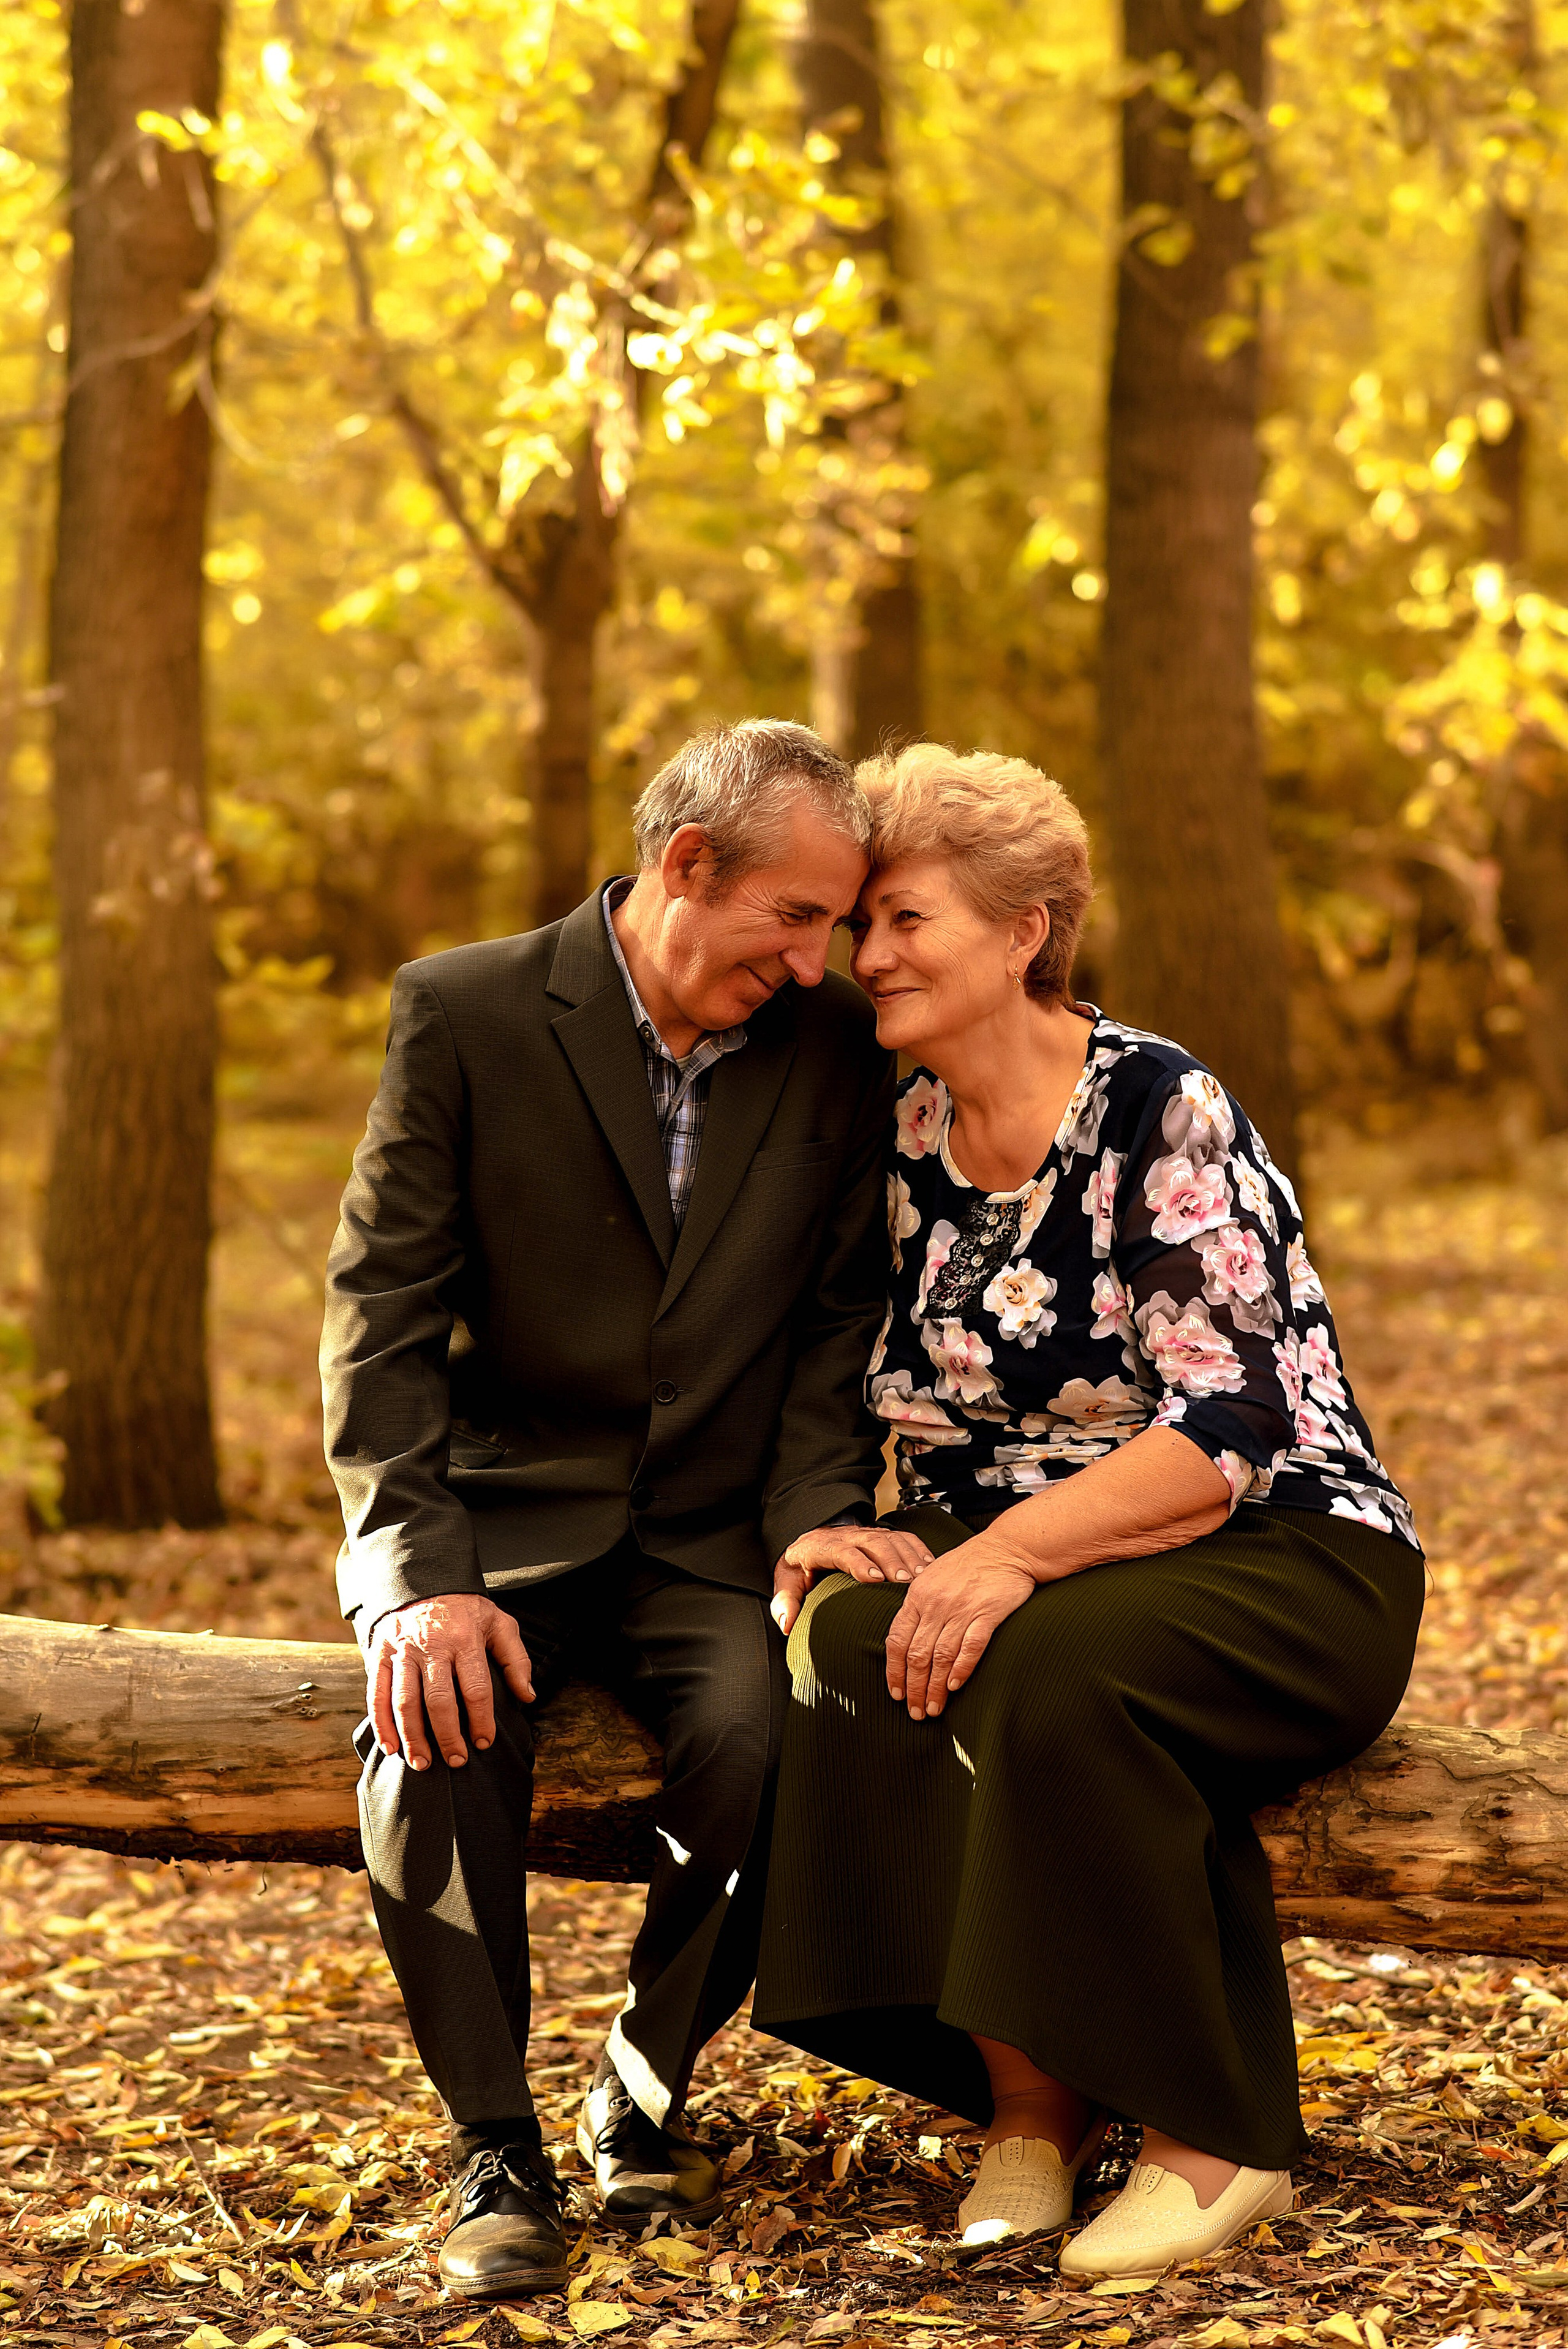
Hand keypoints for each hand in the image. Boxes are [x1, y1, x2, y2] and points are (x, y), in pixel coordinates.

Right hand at [367, 1594, 534, 1770]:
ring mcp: (402, 1652)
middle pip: (438, 1700)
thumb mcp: (499, 1623)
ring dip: (413, 1737)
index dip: (480, 1720)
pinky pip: (376, 1694)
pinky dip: (381, 1724)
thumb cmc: (466, 1611)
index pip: (475, 1688)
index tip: (484, 1743)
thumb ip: (516, 1659)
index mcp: (465, 1639)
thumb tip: (527, 1696)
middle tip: (457, 1761)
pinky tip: (391, 1747)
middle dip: (447, 1736)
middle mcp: (432, 1647)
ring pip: (405, 1701)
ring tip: (423, 1764)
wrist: (423, 1582)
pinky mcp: (380, 1655)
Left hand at [770, 1522, 936, 1634]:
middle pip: (872, 1542)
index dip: (859, 1562)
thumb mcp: (788, 1581)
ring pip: (892, 1539)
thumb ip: (785, 1601)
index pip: (841, 1550)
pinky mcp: (883, 1536)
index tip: (875, 1578)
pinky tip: (930, 1568)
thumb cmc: (802, 1567)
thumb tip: (786, 1623)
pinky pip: (905, 1538)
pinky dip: (918, 1551)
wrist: (812, 1540)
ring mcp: (867, 1534)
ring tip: (922, 1579)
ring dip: (908, 1557)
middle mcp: (848, 1536)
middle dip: (891, 1561)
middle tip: (907, 1582)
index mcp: (821, 1545)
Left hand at [884, 1548, 1036, 1718]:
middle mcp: (936, 1604)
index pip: (897, 1640)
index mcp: (918, 1595)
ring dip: (935, 1687)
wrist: (1008, 1548)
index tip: (896, 1693)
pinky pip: (970, 1647)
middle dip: (914, 1688)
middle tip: (915, 1712)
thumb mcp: (932, 1576)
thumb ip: (918, 1605)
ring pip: (941, 1656)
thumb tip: (904, 1637)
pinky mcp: (987, 1613)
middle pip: (917, 1654)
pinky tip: (955, 1686)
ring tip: (933, 1709)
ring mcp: (962, 1609)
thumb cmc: (970, 1563)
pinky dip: (961, 1669)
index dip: (894, 1671)